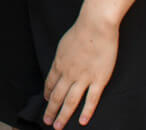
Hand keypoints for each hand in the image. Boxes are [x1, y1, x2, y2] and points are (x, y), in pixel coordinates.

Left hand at [42, 11, 117, 127]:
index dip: (48, 94)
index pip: (50, 83)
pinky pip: (91, 99)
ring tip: (58, 126)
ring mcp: (83, 78)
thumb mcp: (64, 44)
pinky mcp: (98, 79)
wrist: (95, 25)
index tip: (47, 102)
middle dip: (51, 110)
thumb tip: (60, 64)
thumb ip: (62, 57)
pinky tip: (82, 121)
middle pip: (57, 96)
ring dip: (63, 115)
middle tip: (47, 122)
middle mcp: (68, 73)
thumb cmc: (81, 30)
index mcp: (59, 63)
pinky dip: (86, 112)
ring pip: (70, 101)